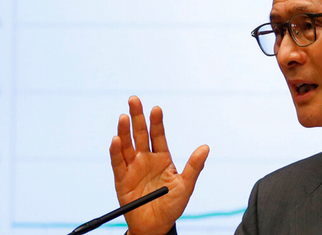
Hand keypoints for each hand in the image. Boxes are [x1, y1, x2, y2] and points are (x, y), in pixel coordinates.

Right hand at [109, 96, 208, 234]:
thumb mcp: (186, 186)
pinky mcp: (121, 180)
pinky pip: (117, 163)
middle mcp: (146, 159)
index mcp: (162, 158)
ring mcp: (133, 168)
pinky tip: (116, 140)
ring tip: (123, 116)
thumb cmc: (172, 206)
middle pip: (140, 134)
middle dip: (137, 117)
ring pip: (127, 145)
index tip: (157, 108)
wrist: (156, 226)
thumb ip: (194, 166)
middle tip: (134, 100)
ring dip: (124, 131)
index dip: (157, 122)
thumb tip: (206, 147)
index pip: (158, 135)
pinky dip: (116, 151)